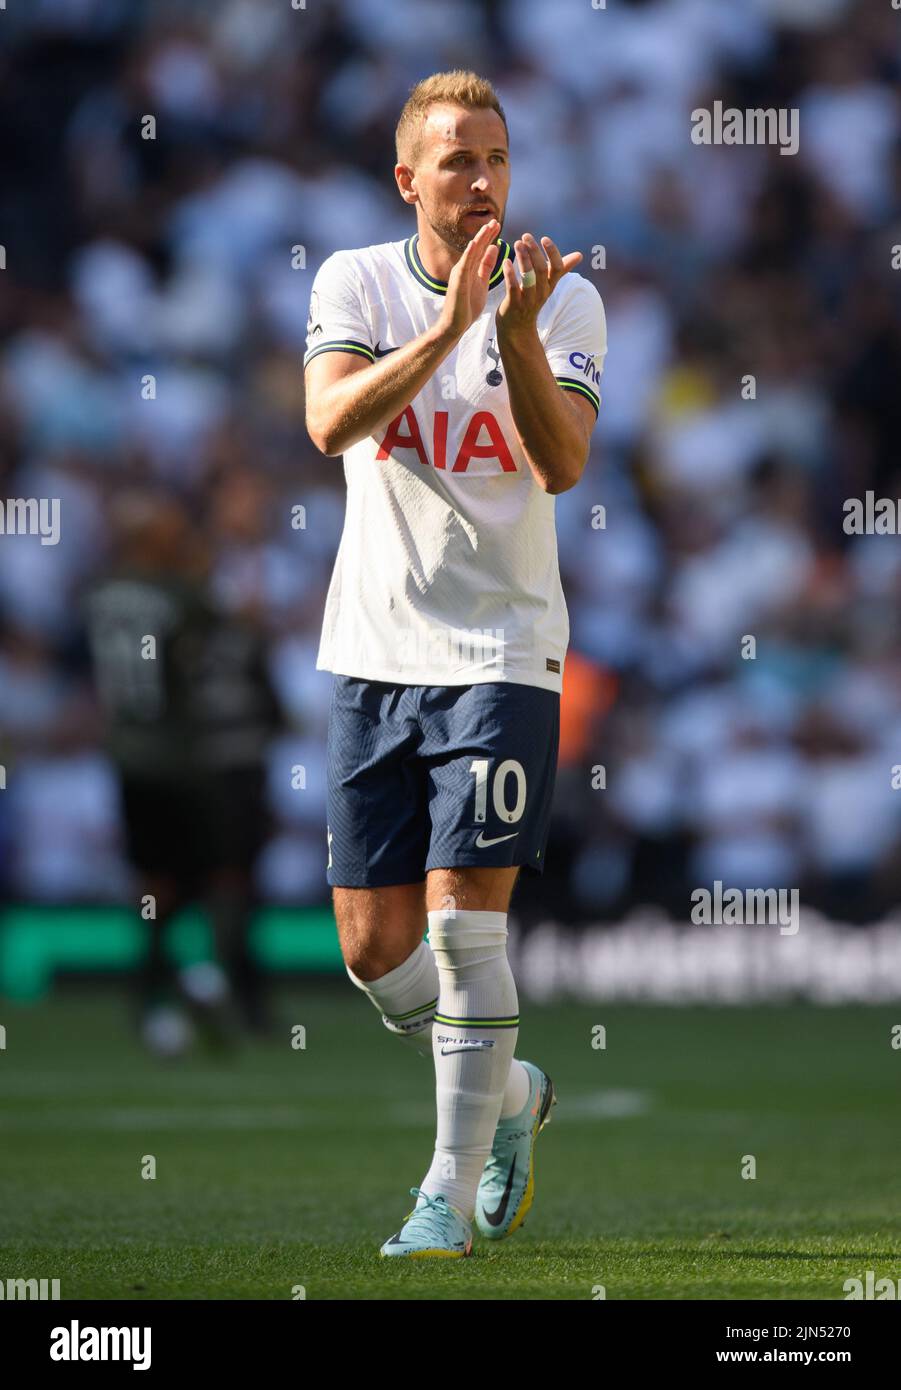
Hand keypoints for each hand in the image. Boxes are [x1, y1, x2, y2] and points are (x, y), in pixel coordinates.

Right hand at [435, 219, 500, 338]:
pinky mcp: (457, 282)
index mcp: (470, 269)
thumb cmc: (467, 307)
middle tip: (495, 221)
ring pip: (471, 253)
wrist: (455, 325)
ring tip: (487, 227)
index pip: (481, 250)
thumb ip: (486, 266)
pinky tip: (473, 244)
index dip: (489, 237)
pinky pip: (464, 266)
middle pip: (476, 248)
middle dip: (486, 234)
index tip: (497, 225)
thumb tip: (494, 249)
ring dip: (479, 239)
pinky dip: (468, 255)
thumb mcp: (481, 282)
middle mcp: (464, 268)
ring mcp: (460, 274)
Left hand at [496, 233, 581, 338]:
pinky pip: (513, 288)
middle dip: (534, 251)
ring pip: (528, 277)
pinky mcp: (514, 304)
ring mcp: (528, 299)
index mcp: (550, 285)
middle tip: (525, 236)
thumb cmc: (532, 300)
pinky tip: (506, 261)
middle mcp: (541, 292)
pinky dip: (510, 274)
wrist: (518, 327)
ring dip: (523, 259)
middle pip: (541, 270)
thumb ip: (562, 268)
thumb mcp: (548, 285)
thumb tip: (580, 255)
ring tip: (517, 244)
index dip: (552, 253)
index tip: (544, 238)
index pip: (557, 268)